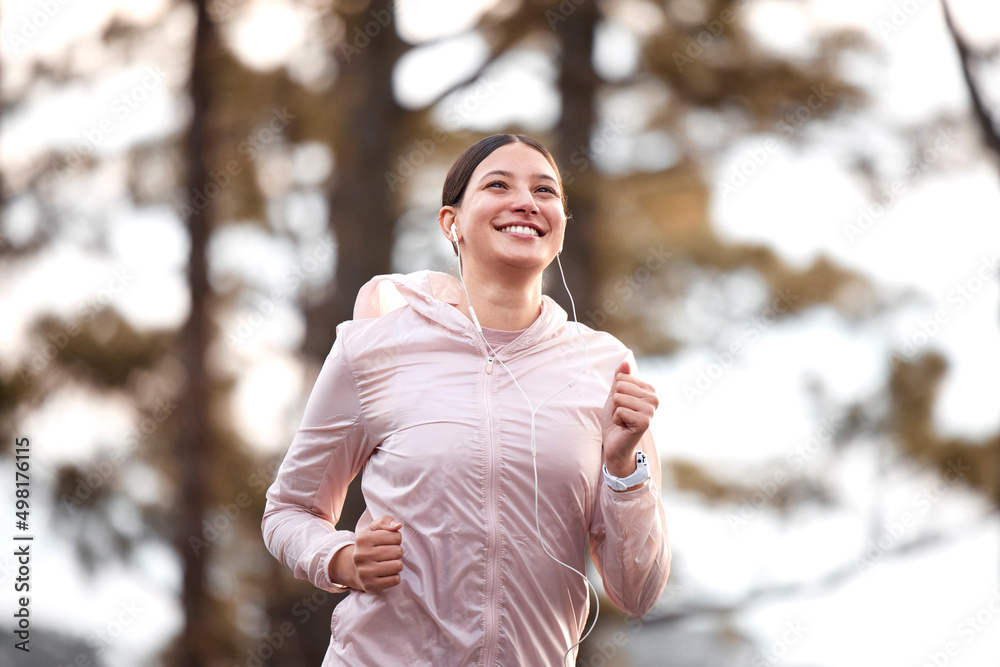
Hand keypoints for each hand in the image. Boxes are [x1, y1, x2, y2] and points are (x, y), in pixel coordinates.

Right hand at [331, 515, 403, 592]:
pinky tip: (386, 573)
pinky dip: (394, 576)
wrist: (353, 568)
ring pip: (398, 566)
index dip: (396, 539)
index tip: (388, 542)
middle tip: (388, 554)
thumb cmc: (368, 546)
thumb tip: (397, 526)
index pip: (396, 536)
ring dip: (397, 564)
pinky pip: (395, 580)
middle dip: (397, 552)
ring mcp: (365, 572)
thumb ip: (385, 521)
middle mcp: (362, 555)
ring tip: (388, 563)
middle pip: (398, 551)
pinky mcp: (371, 585)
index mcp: (363, 539)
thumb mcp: (373, 529)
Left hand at [601, 361, 657, 475]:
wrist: (615, 444)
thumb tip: (625, 361)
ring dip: (615, 411)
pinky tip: (623, 427)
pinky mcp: (644, 422)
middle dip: (614, 402)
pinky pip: (620, 410)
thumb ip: (620, 379)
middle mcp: (654, 399)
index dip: (616, 392)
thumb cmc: (616, 419)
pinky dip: (616, 420)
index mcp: (649, 390)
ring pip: (619, 398)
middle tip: (621, 414)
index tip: (622, 405)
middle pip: (620, 386)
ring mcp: (650, 411)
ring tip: (622, 420)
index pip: (622, 377)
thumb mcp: (615, 395)